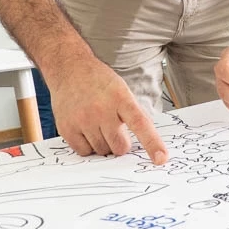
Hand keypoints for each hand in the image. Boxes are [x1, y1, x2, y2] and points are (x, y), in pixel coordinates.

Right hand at [48, 57, 167, 162]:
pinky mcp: (67, 128)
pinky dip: (87, 146)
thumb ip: (132, 113)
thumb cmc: (99, 81)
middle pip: (120, 147)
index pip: (140, 124)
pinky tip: (85, 129)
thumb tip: (145, 141)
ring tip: (97, 124)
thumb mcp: (122, 90)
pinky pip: (84, 152)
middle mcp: (102, 110)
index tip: (161, 158)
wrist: (70, 69)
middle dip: (120, 144)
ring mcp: (83, 120)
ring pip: (102, 151)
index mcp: (121, 98)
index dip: (152, 143)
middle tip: (114, 129)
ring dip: (103, 143)